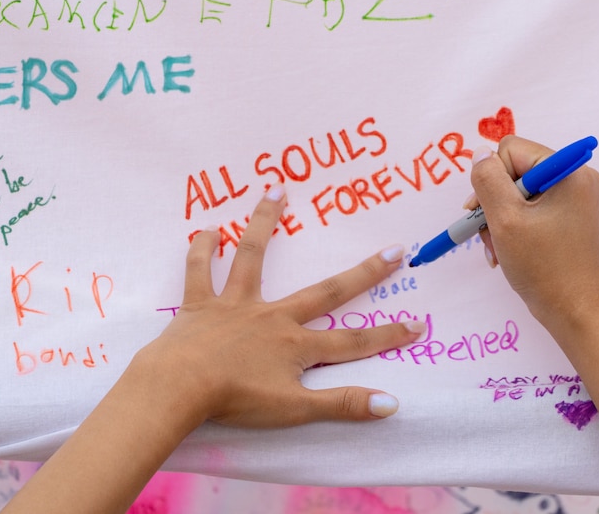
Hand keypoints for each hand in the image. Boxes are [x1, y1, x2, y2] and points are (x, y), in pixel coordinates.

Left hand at [135, 183, 423, 428]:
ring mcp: (236, 305)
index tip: (418, 324)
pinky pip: (200, 271)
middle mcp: (273, 317)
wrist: (179, 387)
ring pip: (254, 257)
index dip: (387, 335)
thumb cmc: (236, 399)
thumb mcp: (295, 409)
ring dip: (265, 223)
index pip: (353, 342)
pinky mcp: (200, 305)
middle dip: (364, 273)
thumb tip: (392, 404)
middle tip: (394, 250)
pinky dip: (203, 249)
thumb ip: (342, 404)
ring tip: (276, 189)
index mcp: (296, 345)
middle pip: (326, 292)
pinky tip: (208, 229)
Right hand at [469, 136, 598, 330]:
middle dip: (494, 202)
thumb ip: (488, 180)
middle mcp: (576, 178)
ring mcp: (574, 199)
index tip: (482, 211)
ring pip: (518, 192)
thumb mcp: (506, 220)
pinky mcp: (569, 218)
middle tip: (488, 234)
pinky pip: (531, 209)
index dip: (491, 178)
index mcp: (568, 172)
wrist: (574, 312)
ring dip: (500, 219)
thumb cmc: (543, 268)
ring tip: (498, 248)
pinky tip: (507, 251)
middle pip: (514, 170)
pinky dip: (513, 227)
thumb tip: (480, 154)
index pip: (512, 151)